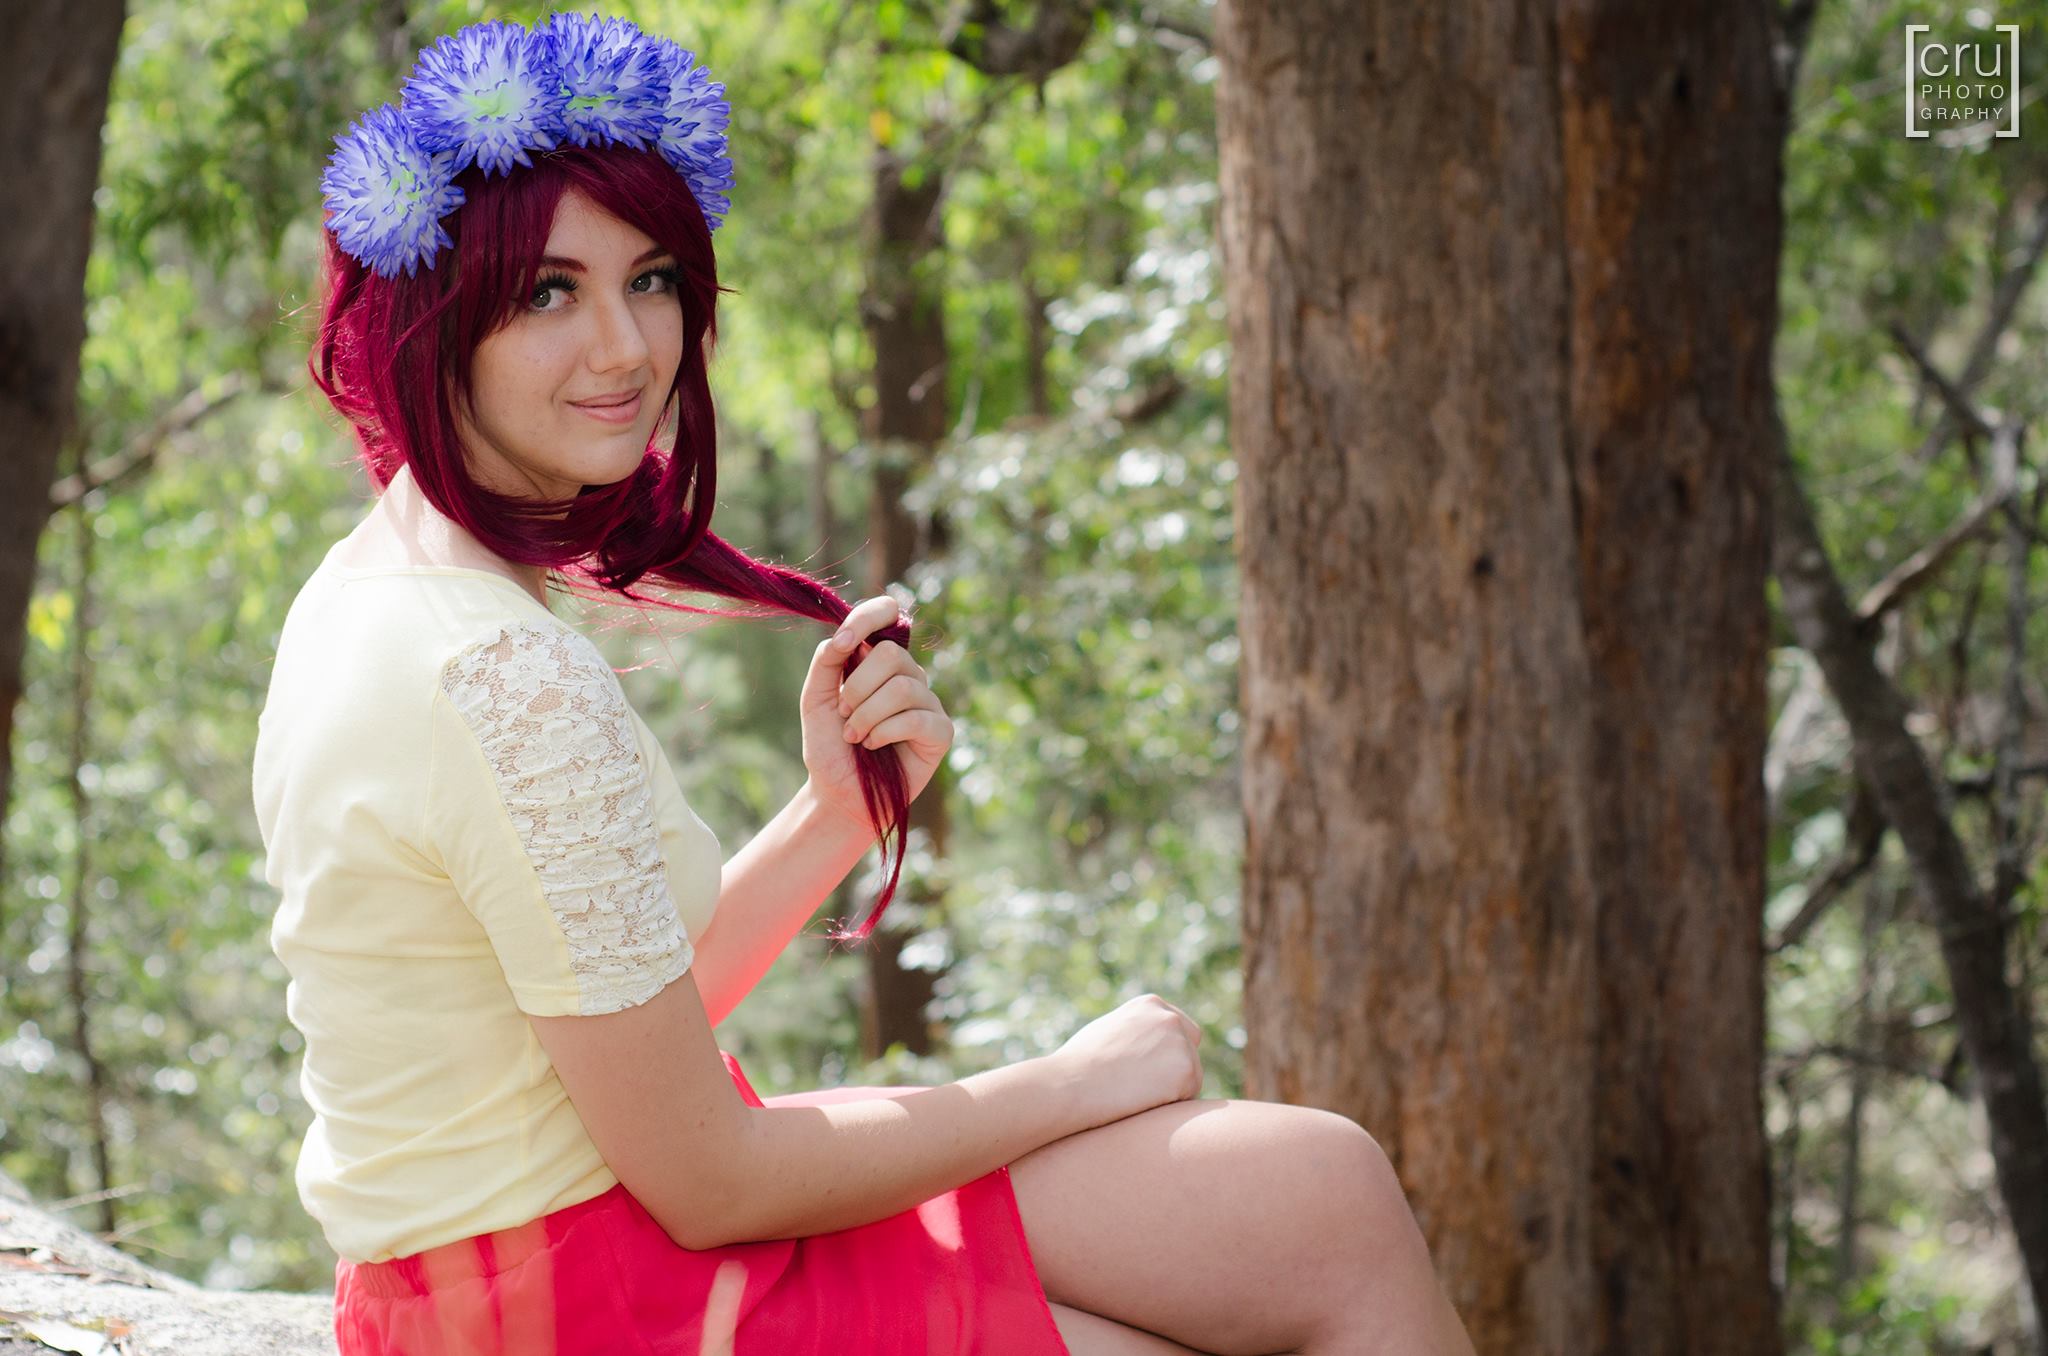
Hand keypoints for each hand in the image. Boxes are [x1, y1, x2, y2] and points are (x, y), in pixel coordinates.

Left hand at [798, 595, 953, 832]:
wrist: (838, 793)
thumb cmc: (829, 746)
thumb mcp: (816, 698)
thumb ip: (827, 661)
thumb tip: (845, 636)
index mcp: (878, 661)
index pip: (888, 614)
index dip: (868, 618)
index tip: (842, 642)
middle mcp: (908, 676)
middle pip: (891, 655)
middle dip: (857, 688)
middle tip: (844, 715)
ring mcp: (928, 703)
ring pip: (903, 688)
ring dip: (868, 716)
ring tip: (856, 737)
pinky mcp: (940, 732)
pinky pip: (917, 718)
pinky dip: (886, 733)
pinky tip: (875, 746)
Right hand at [1048, 994, 1204, 1130]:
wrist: (1070, 1084)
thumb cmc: (1077, 1064)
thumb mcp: (1107, 1031)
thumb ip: (1133, 1032)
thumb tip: (1143, 1045)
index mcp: (1150, 1005)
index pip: (1178, 1029)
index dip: (1168, 1054)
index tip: (1152, 1073)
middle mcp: (1170, 1018)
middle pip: (1191, 1050)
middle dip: (1178, 1070)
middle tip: (1151, 1092)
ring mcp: (1180, 1043)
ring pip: (1191, 1077)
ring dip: (1172, 1092)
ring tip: (1136, 1101)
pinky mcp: (1187, 1072)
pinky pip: (1188, 1098)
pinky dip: (1170, 1108)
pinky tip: (1143, 1108)